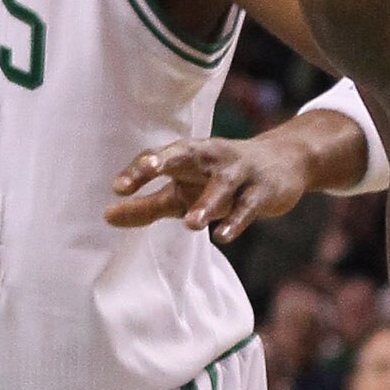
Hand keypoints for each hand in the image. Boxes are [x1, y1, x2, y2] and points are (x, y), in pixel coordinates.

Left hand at [107, 123, 317, 243]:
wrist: (283, 163)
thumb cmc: (219, 179)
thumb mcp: (182, 191)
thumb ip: (145, 204)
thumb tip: (106, 216)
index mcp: (188, 155)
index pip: (160, 157)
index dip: (139, 170)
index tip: (118, 188)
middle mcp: (212, 157)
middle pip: (187, 153)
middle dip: (167, 160)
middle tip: (149, 170)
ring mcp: (239, 173)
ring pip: (222, 185)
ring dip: (207, 203)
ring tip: (190, 224)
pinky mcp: (262, 191)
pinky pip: (248, 206)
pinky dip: (236, 220)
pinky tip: (222, 236)